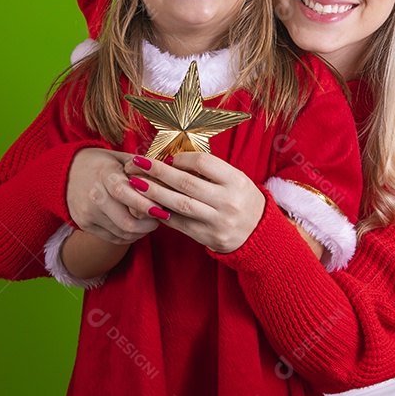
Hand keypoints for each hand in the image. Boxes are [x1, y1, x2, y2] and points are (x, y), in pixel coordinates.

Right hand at [66, 149, 160, 244]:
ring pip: (122, 233)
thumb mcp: (118, 157)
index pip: (124, 192)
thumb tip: (166, 175)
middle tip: (161, 217)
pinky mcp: (84, 225)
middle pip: (125, 221)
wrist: (64, 173)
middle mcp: (94, 196)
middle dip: (149, 225)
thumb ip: (140, 166)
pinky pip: (113, 238)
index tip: (162, 210)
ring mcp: (87, 213)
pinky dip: (129, 236)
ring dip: (141, 232)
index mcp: (104, 174)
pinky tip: (136, 228)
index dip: (145, 204)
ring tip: (151, 222)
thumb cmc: (99, 163)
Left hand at [122, 152, 264, 252]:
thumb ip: (210, 171)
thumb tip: (173, 160)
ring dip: (154, 192)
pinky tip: (147, 203)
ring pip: (179, 205)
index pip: (204, 163)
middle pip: (186, 183)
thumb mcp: (236, 180)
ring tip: (136, 182)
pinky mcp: (207, 238)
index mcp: (236, 181)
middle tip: (139, 163)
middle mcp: (227, 201)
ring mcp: (217, 222)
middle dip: (158, 172)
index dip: (181, 158)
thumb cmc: (242, 199)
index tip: (167, 157)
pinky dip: (161, 212)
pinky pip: (179, 223)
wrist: (258, 234)